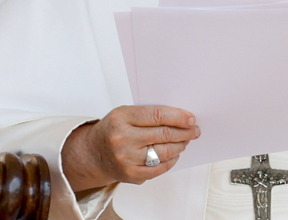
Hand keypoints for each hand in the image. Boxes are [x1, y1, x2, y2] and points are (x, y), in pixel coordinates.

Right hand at [61, 105, 200, 190]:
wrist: (93, 154)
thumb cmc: (113, 130)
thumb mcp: (124, 113)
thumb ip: (149, 114)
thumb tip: (180, 118)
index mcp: (121, 118)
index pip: (157, 115)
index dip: (178, 117)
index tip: (191, 118)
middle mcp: (122, 139)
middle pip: (164, 134)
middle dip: (184, 132)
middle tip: (194, 130)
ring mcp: (127, 159)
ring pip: (165, 152)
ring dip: (180, 146)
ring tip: (185, 140)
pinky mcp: (132, 175)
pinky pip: (160, 168)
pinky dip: (171, 160)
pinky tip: (175, 153)